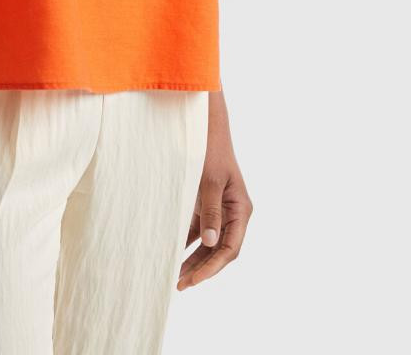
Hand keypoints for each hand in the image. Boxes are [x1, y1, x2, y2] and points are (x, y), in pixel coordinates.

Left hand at [177, 91, 251, 289]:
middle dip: (202, 268)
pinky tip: (170, 253)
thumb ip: (210, 211)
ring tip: (174, 277)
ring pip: (208, 243)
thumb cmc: (210, 150)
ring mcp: (218, 209)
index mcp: (241, 209)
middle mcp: (232, 212)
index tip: (195, 279)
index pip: (231, 247)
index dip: (214, 266)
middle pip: (220, 250)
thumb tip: (212, 243)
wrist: (203, 126)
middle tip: (180, 285)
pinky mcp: (204, 204)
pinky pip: (197, 230)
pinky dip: (185, 243)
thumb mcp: (210, 180)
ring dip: (193, 259)